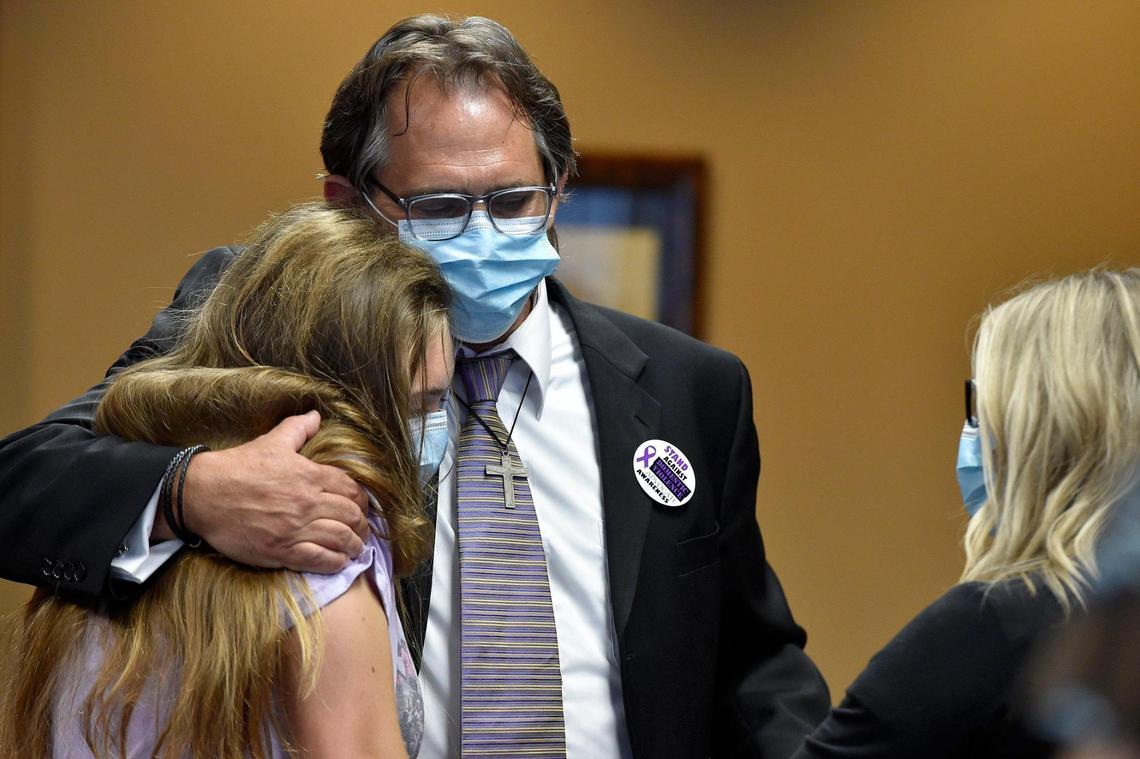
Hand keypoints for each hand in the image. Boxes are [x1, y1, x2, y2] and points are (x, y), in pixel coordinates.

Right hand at [165, 410, 369, 572]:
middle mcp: (308, 503)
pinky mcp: (281, 550)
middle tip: (362, 529)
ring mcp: (295, 529)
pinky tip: (340, 561)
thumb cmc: (237, 467)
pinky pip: (320, 560)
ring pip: (340, 538)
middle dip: (362, 524)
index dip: (362, 500)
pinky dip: (336, 562)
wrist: (203, 494)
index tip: (362, 507)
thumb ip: (298, 429)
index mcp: (310, 475)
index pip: (351, 489)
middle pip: (351, 515)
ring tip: (356, 547)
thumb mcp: (272, 442)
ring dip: (354, 544)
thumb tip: (316, 416)